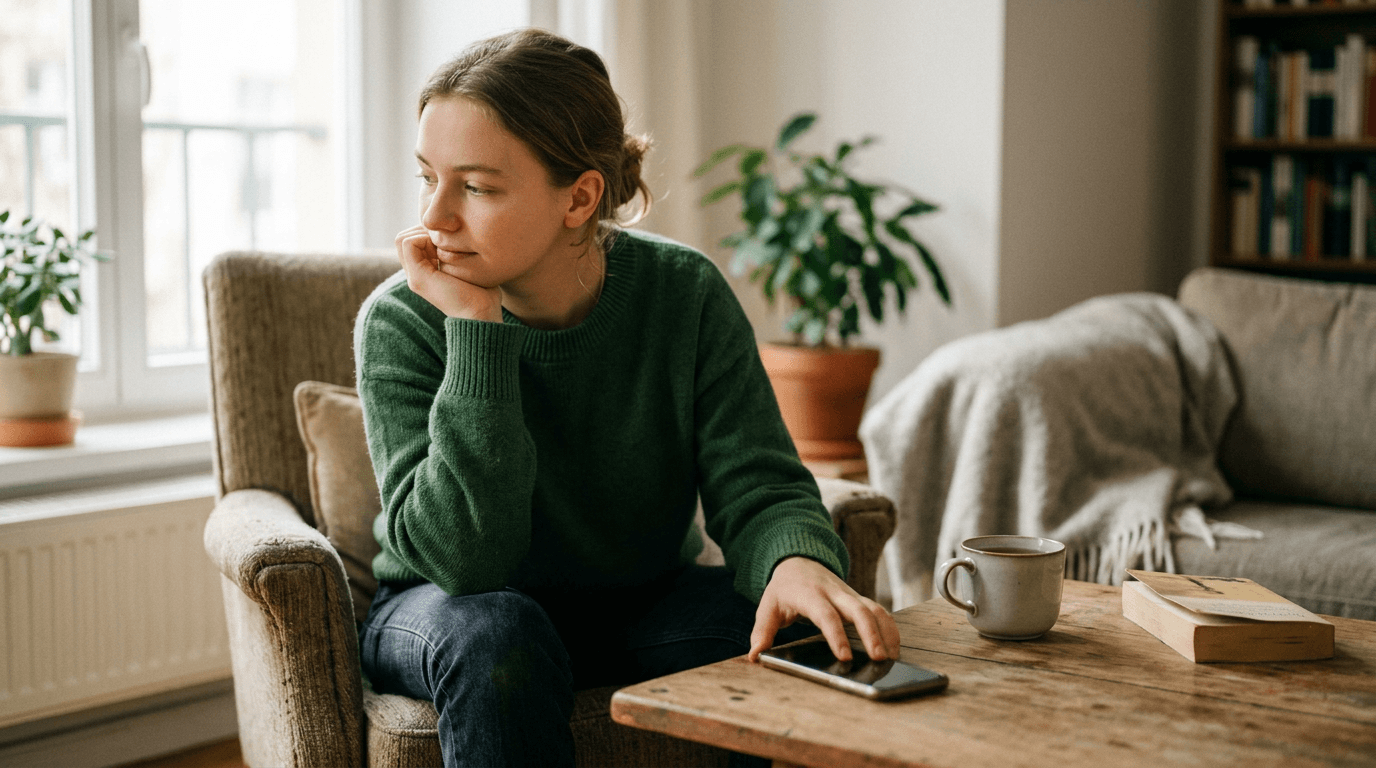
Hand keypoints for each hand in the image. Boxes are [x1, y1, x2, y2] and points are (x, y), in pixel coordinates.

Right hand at [395, 225, 501, 321]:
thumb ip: (457, 250)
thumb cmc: (483, 292)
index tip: (451, 240)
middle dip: (424, 230)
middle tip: (447, 240)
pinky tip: (443, 249)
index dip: (429, 232)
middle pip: (404, 237)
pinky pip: (407, 243)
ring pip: (402, 238)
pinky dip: (424, 238)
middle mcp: (415, 274)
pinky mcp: (418, 277)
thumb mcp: (468, 265)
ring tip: (444, 245)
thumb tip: (458, 230)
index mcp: (424, 271)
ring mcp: (414, 276)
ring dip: (423, 233)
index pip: (412, 239)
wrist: (481, 315)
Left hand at [748, 556, 900, 663]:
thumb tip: (754, 656)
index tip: (845, 657)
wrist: (798, 561)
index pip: (826, 615)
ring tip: (892, 657)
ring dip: (886, 631)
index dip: (837, 636)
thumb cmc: (783, 589)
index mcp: (810, 595)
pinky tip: (894, 647)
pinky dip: (890, 627)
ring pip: (874, 609)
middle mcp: (834, 593)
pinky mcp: (858, 599)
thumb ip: (762, 631)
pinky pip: (879, 610)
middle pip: (858, 610)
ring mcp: (849, 594)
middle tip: (880, 659)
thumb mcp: (767, 606)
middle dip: (871, 634)